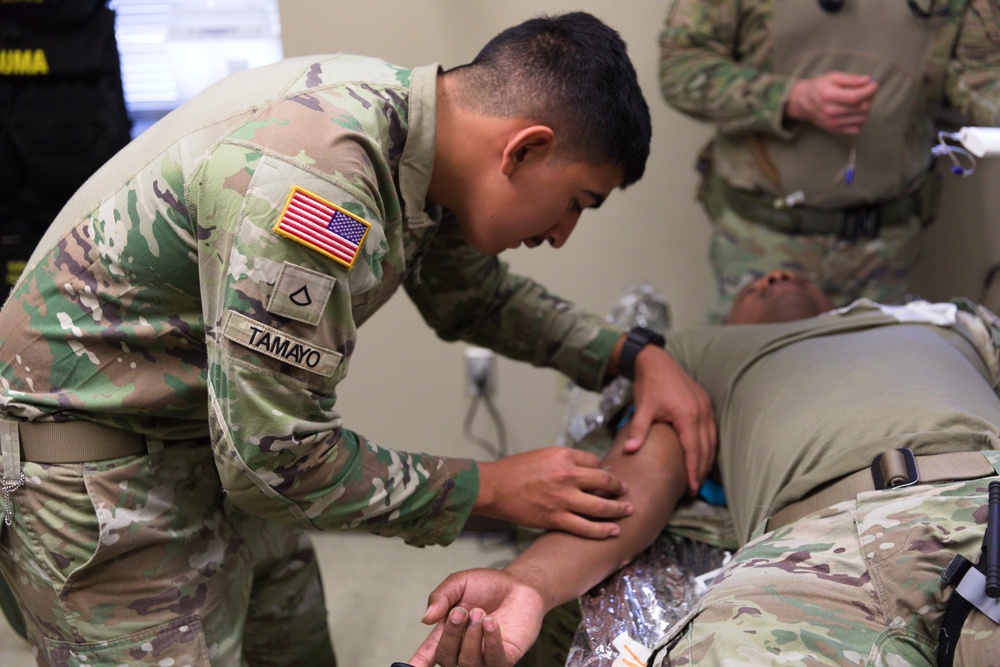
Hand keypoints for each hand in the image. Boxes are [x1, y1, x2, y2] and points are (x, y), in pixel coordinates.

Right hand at [408, 568, 546, 666]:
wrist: (518, 584)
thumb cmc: (487, 585)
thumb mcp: (459, 582)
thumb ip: (441, 597)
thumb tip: (425, 618)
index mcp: (447, 634)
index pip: (428, 655)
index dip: (418, 663)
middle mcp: (463, 650)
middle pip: (446, 659)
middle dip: (452, 634)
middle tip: (462, 611)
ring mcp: (484, 658)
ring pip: (468, 663)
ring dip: (472, 636)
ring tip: (481, 613)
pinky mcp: (505, 658)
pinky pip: (494, 661)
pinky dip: (490, 642)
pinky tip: (492, 623)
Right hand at [474, 447, 630, 538]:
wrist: (493, 487)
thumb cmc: (514, 470)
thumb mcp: (543, 455)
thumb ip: (565, 461)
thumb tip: (585, 470)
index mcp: (564, 456)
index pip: (595, 462)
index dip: (603, 470)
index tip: (607, 477)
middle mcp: (567, 475)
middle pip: (605, 482)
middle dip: (619, 488)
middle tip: (626, 492)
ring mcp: (563, 499)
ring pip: (601, 507)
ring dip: (618, 510)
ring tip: (628, 511)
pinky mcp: (556, 518)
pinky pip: (586, 527)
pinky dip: (602, 530)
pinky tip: (613, 531)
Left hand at [621, 347, 715, 495]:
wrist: (656, 361)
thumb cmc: (649, 384)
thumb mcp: (643, 408)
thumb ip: (638, 431)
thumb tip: (630, 450)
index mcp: (688, 415)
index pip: (694, 450)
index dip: (693, 471)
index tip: (691, 488)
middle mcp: (702, 412)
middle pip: (706, 448)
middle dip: (701, 470)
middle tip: (694, 488)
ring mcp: (706, 407)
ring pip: (712, 440)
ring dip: (707, 459)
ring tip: (699, 477)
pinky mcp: (705, 403)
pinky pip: (712, 430)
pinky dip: (710, 445)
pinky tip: (703, 455)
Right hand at [784, 71, 878, 134]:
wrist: (805, 102)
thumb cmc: (821, 87)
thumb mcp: (833, 77)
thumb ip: (851, 79)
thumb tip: (868, 80)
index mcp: (828, 95)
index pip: (854, 97)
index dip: (869, 91)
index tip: (874, 84)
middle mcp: (829, 111)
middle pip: (861, 108)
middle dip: (870, 98)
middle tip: (868, 91)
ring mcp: (832, 122)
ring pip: (862, 118)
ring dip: (867, 109)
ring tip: (861, 100)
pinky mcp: (835, 130)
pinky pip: (857, 129)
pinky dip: (860, 120)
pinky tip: (855, 112)